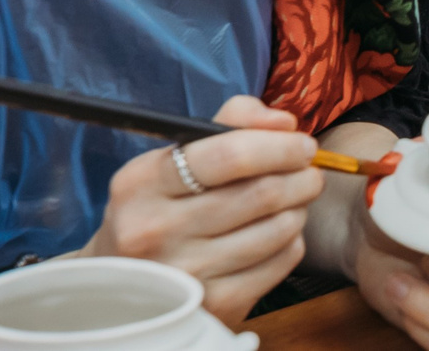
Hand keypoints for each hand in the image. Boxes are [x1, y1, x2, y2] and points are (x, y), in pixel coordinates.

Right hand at [83, 95, 319, 324]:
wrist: (120, 285)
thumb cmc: (159, 207)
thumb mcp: (173, 158)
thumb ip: (231, 124)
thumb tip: (284, 122)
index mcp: (142, 184)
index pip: (230, 154)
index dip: (281, 146)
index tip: (302, 144)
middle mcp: (156, 231)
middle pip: (263, 192)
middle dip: (302, 175)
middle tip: (308, 171)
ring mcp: (184, 273)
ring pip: (280, 227)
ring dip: (299, 207)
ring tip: (292, 201)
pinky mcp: (213, 305)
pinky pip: (282, 260)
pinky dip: (292, 241)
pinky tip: (275, 235)